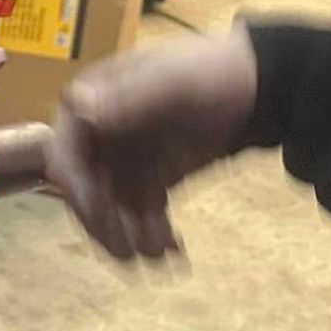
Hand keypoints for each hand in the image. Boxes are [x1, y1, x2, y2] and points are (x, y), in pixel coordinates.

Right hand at [45, 26, 257, 259]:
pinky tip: (173, 249)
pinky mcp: (149, 179)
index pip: (66, 155)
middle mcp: (99, 136)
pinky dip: (151, 235)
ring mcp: (124, 160)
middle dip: (108, 226)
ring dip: (131, 238)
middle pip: (87, 191)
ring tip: (161, 256)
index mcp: (92, 104)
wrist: (264, 86)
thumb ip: (127, 98)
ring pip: (113, 210)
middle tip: (132, 254)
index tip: (101, 216)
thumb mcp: (171, 83)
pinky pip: (140, 215)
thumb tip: (77, 105)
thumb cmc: (214, 74)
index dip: (79, 189)